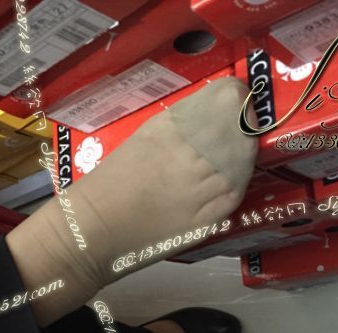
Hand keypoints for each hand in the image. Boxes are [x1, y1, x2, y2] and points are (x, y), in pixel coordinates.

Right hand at [7, 76, 257, 325]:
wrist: (95, 229)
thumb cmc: (109, 184)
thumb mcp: (141, 139)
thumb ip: (176, 126)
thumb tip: (207, 113)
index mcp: (168, 129)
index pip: (222, 102)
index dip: (235, 98)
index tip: (236, 98)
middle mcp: (188, 154)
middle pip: (236, 129)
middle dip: (242, 124)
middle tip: (242, 122)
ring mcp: (200, 188)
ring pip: (240, 161)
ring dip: (242, 153)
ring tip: (236, 150)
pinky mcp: (205, 218)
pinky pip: (233, 193)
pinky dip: (236, 182)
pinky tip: (228, 179)